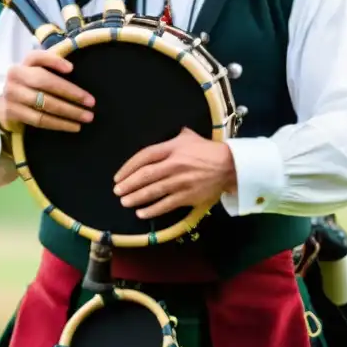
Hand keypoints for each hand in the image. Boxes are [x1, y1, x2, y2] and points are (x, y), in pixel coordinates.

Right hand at [0, 50, 94, 132]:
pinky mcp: (11, 112)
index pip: (38, 57)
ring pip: (44, 104)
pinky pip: (39, 120)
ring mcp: (11, 95)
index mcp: (25, 62)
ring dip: (68, 112)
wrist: (7, 101)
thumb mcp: (39, 68)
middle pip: (44, 82)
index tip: (72, 69)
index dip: (55, 61)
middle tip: (91, 102)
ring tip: (87, 117)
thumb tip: (70, 68)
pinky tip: (73, 126)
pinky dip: (58, 124)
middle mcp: (15, 76)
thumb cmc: (32, 83)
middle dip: (70, 93)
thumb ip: (52, 63)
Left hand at [113, 128, 236, 218]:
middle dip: (128, 184)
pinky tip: (141, 213)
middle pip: (146, 175)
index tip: (119, 176)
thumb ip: (172, 137)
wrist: (230, 166)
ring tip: (124, 202)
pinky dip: (152, 210)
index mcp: (173, 148)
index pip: (145, 156)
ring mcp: (181, 182)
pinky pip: (167, 204)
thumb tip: (160, 133)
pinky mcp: (188, 196)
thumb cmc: (207, 150)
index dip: (129, 167)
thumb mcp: (189, 137)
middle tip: (117, 191)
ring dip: (136, 197)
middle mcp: (174, 164)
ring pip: (154, 191)